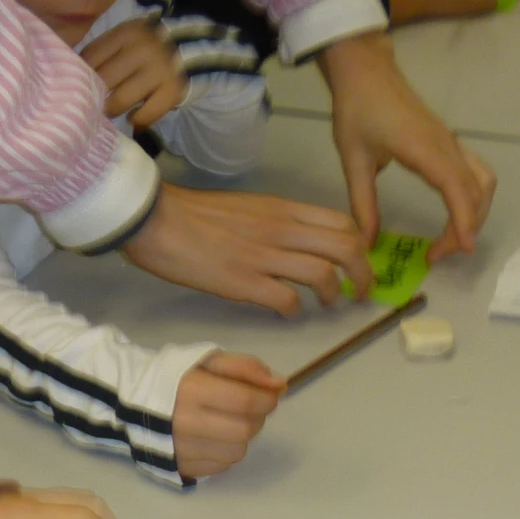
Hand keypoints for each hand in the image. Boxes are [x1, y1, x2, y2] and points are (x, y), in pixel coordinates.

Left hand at [81, 18, 186, 129]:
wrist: (189, 47)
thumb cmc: (145, 46)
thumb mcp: (124, 38)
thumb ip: (101, 51)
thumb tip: (70, 74)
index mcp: (126, 34)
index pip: (91, 58)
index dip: (79, 77)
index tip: (75, 88)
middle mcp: (142, 50)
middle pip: (103, 82)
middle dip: (93, 97)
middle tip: (90, 106)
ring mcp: (159, 70)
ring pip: (121, 101)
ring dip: (111, 111)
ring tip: (111, 112)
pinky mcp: (173, 90)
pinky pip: (146, 114)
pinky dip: (137, 120)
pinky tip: (133, 118)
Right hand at [123, 183, 371, 313]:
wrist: (157, 220)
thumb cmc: (196, 213)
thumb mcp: (248, 206)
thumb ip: (277, 222)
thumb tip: (297, 243)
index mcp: (283, 209)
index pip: (342, 222)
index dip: (360, 244)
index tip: (357, 261)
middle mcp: (281, 230)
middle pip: (346, 248)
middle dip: (363, 273)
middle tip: (360, 290)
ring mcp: (264, 257)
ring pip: (324, 274)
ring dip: (333, 294)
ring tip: (327, 303)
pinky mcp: (244, 283)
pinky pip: (287, 300)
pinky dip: (294, 310)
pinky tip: (286, 311)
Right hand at [173, 351, 283, 478]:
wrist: (132, 403)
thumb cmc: (176, 378)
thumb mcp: (208, 360)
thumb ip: (246, 367)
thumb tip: (280, 385)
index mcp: (191, 390)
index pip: (245, 401)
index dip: (267, 399)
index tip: (269, 395)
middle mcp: (185, 423)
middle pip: (245, 430)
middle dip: (256, 418)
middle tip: (247, 409)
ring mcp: (182, 449)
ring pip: (236, 452)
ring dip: (241, 437)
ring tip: (229, 424)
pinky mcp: (181, 467)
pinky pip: (221, 466)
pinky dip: (225, 452)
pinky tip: (214, 438)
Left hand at [317, 31, 495, 259]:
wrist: (367, 72)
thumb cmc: (357, 110)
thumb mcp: (353, 160)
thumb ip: (362, 203)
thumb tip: (367, 243)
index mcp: (423, 149)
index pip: (456, 188)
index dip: (463, 220)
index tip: (462, 248)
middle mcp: (446, 146)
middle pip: (476, 191)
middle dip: (466, 226)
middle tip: (438, 254)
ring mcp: (451, 142)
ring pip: (482, 180)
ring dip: (476, 211)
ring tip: (452, 237)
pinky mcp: (449, 141)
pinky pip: (475, 170)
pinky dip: (474, 195)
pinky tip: (456, 211)